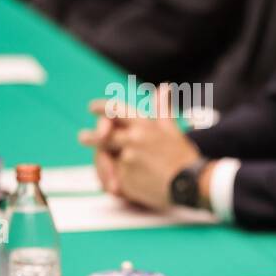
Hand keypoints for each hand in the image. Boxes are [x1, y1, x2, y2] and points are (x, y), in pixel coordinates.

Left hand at [78, 84, 198, 209]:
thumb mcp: (173, 130)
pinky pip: (113, 180)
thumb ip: (162, 110)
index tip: (92, 107)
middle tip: (82, 137)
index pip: (116, 110)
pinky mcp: (124, 178)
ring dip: (102, 163)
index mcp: (144, 125)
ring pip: (107, 159)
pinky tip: (120, 188)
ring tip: (103, 168)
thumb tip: (163, 88)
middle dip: (91, 137)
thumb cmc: (185, 158)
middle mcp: (132, 139)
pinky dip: (115, 183)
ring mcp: (127, 158)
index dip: (102, 108)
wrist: (193, 183)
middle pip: (102, 136)